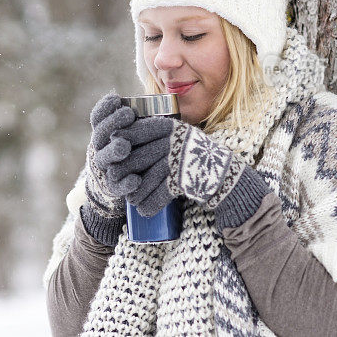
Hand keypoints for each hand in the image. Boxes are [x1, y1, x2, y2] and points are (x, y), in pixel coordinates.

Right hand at [83, 93, 137, 219]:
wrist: (117, 182)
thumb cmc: (131, 149)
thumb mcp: (130, 133)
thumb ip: (136, 121)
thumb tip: (156, 101)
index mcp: (102, 134)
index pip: (97, 118)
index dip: (104, 108)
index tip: (117, 98)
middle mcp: (99, 149)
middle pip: (100, 135)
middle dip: (113, 123)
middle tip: (128, 114)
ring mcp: (104, 168)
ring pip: (104, 159)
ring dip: (113, 151)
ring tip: (124, 146)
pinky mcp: (113, 187)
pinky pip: (117, 186)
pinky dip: (126, 183)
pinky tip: (136, 179)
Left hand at [109, 118, 241, 215]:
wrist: (222, 173)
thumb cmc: (191, 155)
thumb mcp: (175, 136)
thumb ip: (152, 135)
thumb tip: (116, 139)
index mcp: (170, 127)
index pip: (138, 131)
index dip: (123, 141)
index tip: (113, 148)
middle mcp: (175, 141)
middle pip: (138, 157)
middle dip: (123, 172)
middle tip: (114, 178)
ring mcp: (180, 160)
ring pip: (146, 179)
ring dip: (135, 193)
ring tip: (131, 199)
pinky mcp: (184, 180)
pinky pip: (160, 195)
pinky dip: (150, 205)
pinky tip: (144, 210)